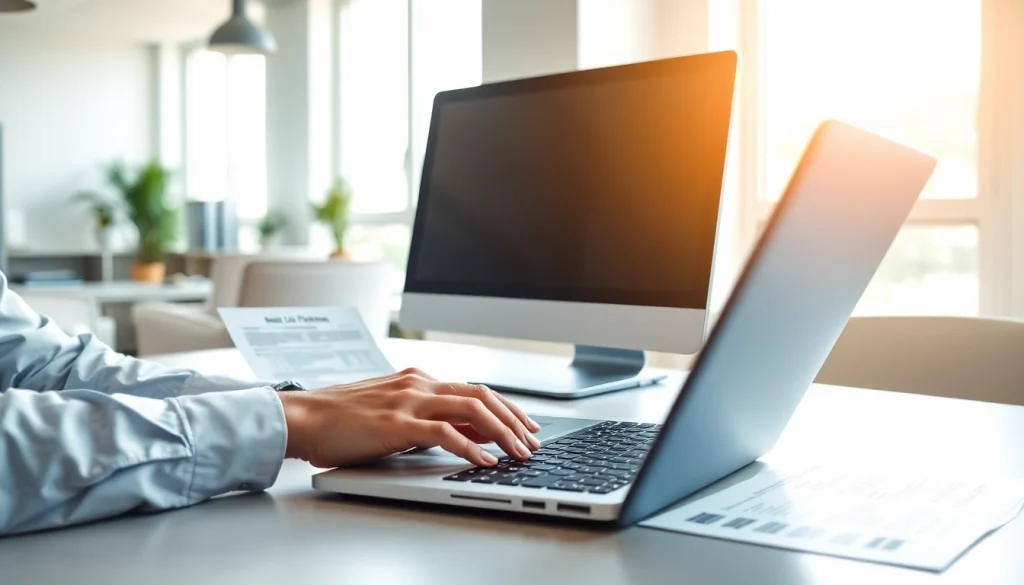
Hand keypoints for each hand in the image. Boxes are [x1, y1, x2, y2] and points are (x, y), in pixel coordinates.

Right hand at [277, 368, 541, 467]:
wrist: (301, 417)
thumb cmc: (339, 419)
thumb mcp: (390, 413)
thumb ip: (423, 418)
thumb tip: (460, 436)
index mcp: (417, 380)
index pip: (473, 389)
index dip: (505, 408)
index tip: (525, 426)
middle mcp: (417, 385)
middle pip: (481, 395)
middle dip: (514, 419)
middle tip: (533, 442)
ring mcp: (408, 401)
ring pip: (471, 409)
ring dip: (502, 432)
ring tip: (519, 453)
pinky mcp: (396, 423)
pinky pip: (444, 433)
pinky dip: (470, 447)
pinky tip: (485, 461)